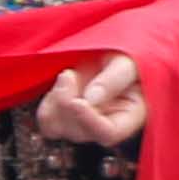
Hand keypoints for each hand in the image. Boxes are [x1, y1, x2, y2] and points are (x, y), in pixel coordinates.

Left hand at [34, 54, 148, 150]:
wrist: (115, 46)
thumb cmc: (130, 55)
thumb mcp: (129, 61)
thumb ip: (114, 79)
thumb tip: (91, 99)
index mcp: (130, 116)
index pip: (109, 133)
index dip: (90, 122)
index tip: (77, 102)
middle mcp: (106, 124)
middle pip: (80, 132)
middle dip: (68, 105)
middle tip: (70, 75)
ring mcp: (84, 121)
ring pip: (58, 129)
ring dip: (56, 103)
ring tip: (68, 76)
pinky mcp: (66, 114)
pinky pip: (48, 121)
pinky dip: (48, 104)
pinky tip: (62, 83)